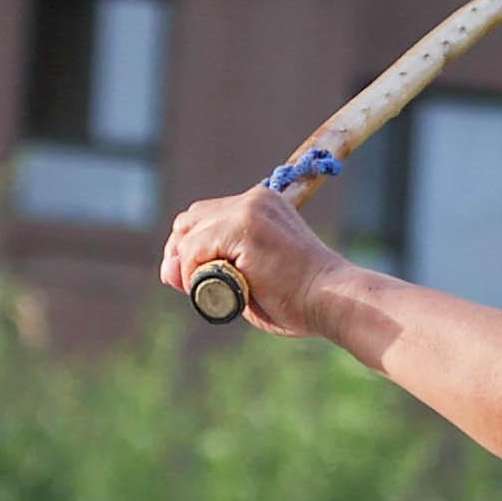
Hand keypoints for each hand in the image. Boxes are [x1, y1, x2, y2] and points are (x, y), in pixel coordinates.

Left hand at [160, 182, 348, 338]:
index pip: (205, 217)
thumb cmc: (300, 300)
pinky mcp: (245, 227)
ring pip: (189, 235)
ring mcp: (249, 210)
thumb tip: (167, 269)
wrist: (333, 300)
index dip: (191, 249)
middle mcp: (254, 200)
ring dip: (189, 268)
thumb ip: (212, 271)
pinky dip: (194, 274)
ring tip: (213, 292)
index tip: (194, 280)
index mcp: (261, 206)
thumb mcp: (249, 280)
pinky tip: (215, 291)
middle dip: (182, 255)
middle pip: (190, 220)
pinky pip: (195, 249)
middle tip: (192, 286)